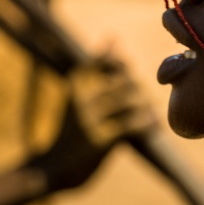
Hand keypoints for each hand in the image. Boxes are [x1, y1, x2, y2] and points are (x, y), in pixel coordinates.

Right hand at [28, 54, 156, 191]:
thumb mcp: (78, 92)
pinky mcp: (100, 139)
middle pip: (126, 81)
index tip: (125, 77)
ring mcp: (91, 118)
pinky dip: (147, 123)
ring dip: (146, 106)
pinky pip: (133, 124)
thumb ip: (98, 67)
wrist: (50, 168)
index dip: (122, 66)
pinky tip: (153, 126)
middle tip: (142, 100)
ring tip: (149, 112)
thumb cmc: (71, 126)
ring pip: (132, 100)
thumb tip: (113, 36)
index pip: (106, 60)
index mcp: (77, 82)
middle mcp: (83, 97)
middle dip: (139, 90)